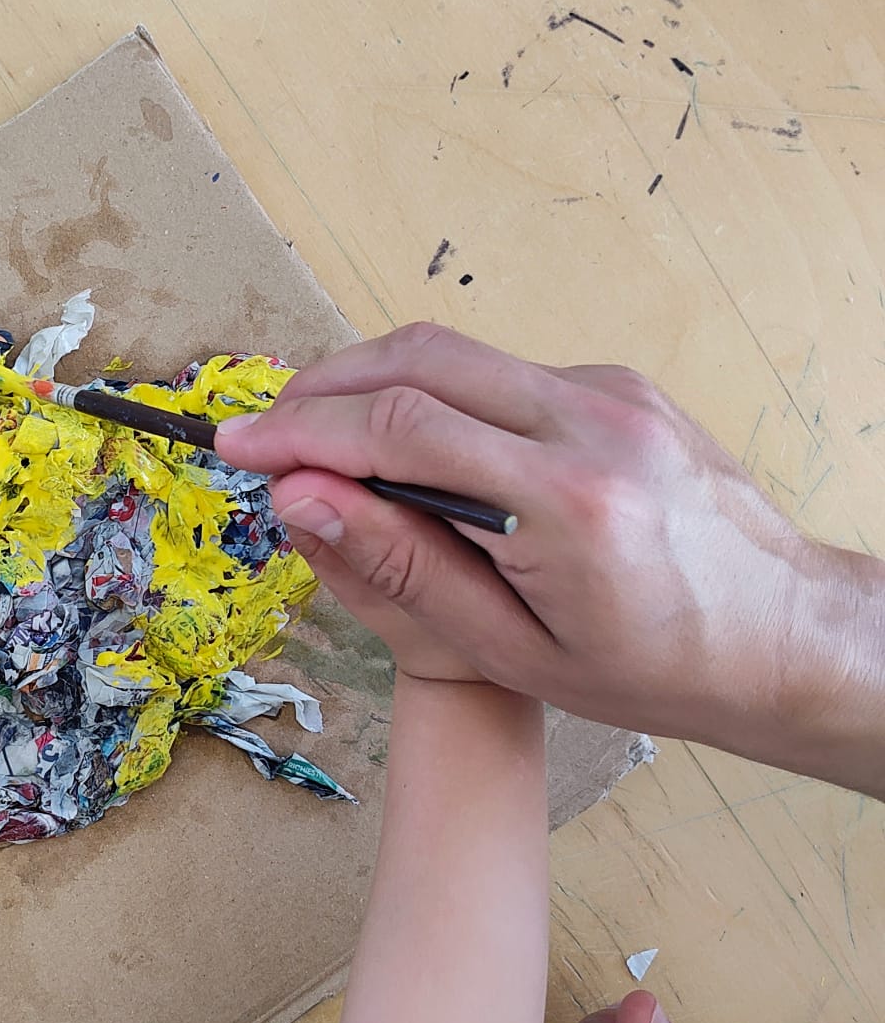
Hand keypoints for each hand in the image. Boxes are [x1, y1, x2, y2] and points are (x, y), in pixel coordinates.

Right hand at [216, 324, 884, 776]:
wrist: (782, 636)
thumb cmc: (657, 667)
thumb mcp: (515, 648)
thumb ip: (403, 567)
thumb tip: (305, 498)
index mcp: (566, 502)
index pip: (402, 431)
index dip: (304, 432)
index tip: (239, 447)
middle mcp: (591, 422)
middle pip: (421, 360)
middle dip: (323, 387)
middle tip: (266, 431)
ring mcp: (611, 393)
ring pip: (458, 356)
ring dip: (374, 385)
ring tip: (321, 441)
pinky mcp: (619, 386)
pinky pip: (502, 374)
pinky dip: (438, 398)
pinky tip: (415, 452)